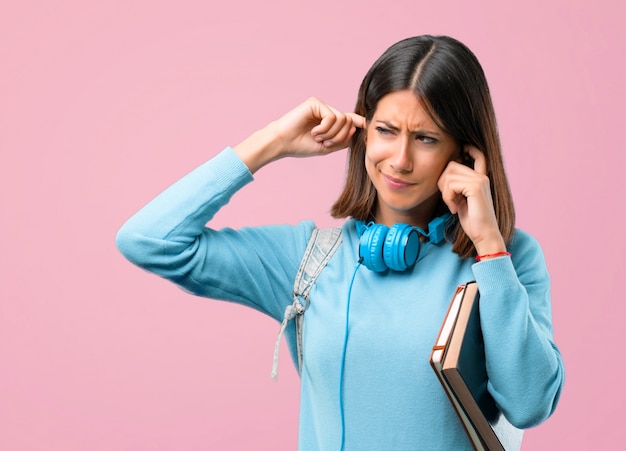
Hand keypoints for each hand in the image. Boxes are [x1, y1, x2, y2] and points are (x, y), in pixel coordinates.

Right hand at [234, 97, 365, 172]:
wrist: (283, 143)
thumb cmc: (301, 145)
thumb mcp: (327, 147)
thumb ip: (342, 139)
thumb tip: (356, 127)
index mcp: (330, 122)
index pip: (349, 119)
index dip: (359, 121)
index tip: (367, 123)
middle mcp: (327, 111)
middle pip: (348, 122)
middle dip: (339, 136)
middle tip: (324, 143)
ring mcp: (321, 106)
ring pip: (341, 120)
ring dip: (331, 134)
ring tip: (317, 137)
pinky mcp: (315, 103)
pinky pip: (331, 117)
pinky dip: (325, 129)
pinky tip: (314, 132)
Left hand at [437, 146, 505, 254]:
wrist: (484, 235)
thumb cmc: (473, 221)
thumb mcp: (462, 200)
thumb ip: (457, 186)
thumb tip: (444, 175)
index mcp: (480, 178)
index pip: (478, 155)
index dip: (469, 149)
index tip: (461, 149)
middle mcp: (482, 176)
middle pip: (451, 165)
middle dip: (443, 182)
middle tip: (448, 199)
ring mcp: (480, 180)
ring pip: (449, 175)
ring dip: (445, 192)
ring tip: (452, 205)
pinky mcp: (476, 187)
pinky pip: (451, 185)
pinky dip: (448, 198)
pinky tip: (454, 209)